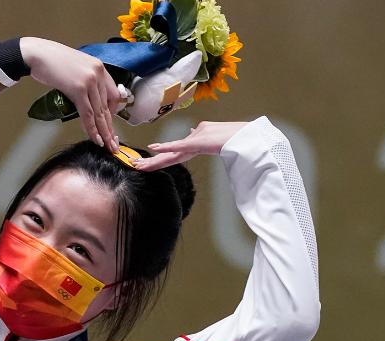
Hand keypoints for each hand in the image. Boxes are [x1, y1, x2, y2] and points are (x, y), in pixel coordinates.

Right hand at [20, 36, 120, 151]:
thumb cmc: (52, 62)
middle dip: (110, 127)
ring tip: (106, 145)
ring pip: (99, 112)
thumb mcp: (76, 69)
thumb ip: (86, 81)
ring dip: (103, 132)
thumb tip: (88, 100)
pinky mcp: (78, 89)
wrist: (37, 54)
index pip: (113, 95)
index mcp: (99, 67)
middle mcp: (98, 73)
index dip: (112, 113)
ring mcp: (89, 81)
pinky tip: (95, 138)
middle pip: (108, 106)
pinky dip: (91, 128)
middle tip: (113, 143)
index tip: (109, 126)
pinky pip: (88, 114)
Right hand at [133, 121, 248, 170]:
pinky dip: (167, 147)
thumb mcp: (213, 130)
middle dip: (153, 162)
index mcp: (195, 145)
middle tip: (137, 166)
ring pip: (172, 154)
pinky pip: (180, 145)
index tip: (147, 161)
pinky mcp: (199, 143)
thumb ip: (200, 133)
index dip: (161, 156)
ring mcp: (196, 146)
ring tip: (141, 164)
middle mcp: (193, 147)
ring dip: (156, 159)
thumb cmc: (234, 135)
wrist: (247, 137)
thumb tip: (191, 131)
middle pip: (170, 156)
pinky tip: (155, 149)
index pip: (174, 152)